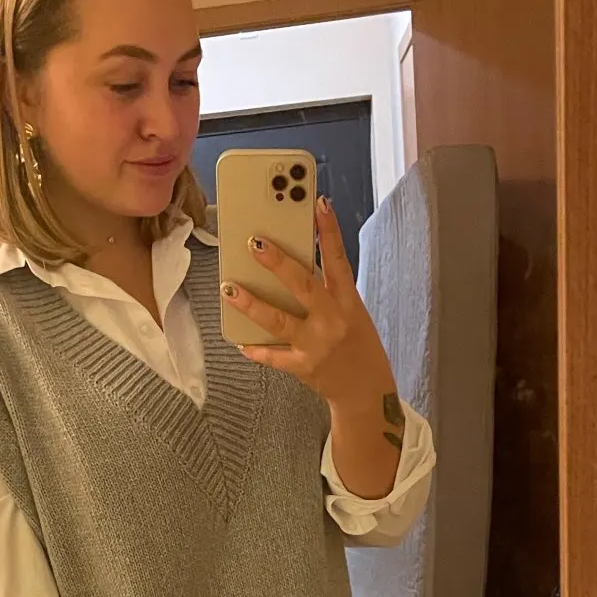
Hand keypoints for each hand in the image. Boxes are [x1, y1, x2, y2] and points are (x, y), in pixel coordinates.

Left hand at [223, 197, 400, 427]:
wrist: (367, 393)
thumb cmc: (359, 347)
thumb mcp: (353, 314)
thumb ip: (329, 293)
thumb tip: (294, 267)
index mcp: (348, 303)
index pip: (339, 260)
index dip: (329, 232)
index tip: (318, 204)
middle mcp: (332, 321)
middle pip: (302, 286)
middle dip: (277, 262)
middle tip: (254, 242)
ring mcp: (316, 345)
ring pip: (278, 320)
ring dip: (251, 303)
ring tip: (229, 288)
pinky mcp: (303, 367)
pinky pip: (273, 356)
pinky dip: (255, 349)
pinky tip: (239, 341)